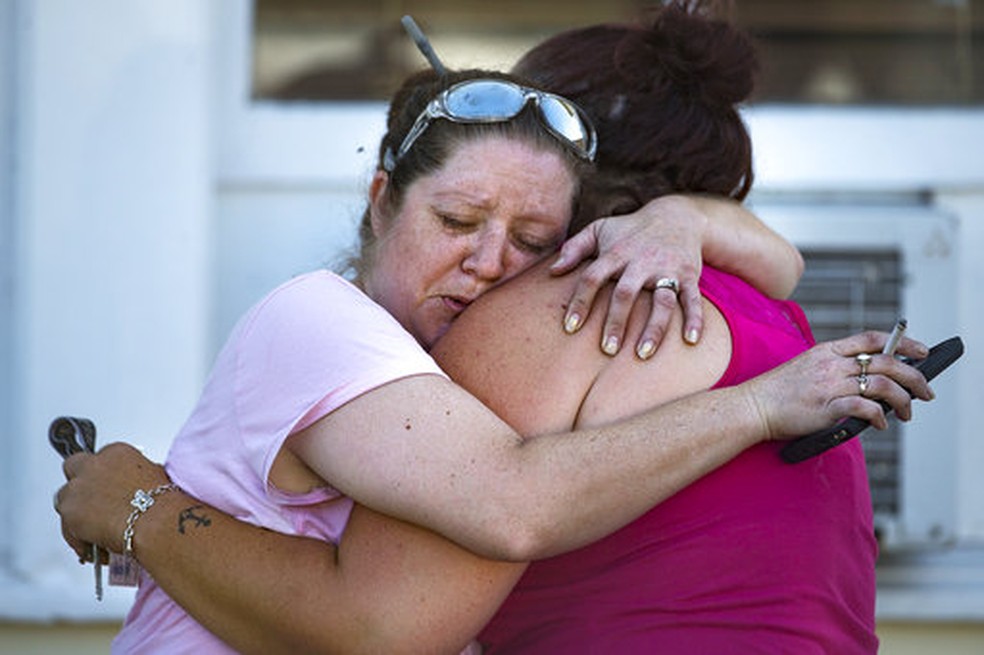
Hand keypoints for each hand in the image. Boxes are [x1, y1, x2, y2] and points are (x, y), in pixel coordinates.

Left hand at [54, 442, 169, 558]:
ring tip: (95, 532)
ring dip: (76, 513)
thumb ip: (134, 478)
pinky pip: (66, 528)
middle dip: (80, 484)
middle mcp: (94, 465)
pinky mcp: (69, 511)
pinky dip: (78, 538)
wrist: (157, 522)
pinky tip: (95, 547)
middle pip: (73, 469)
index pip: (99, 459)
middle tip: (93, 503)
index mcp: (116, 452)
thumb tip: (133, 489)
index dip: (102, 475)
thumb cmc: (163, 502)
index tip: (107, 487)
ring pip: (65, 499)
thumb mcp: (154, 478)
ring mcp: (78, 487)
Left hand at [550, 195, 704, 358]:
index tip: (570, 328)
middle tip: (607, 349)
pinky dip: (694, 319)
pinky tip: (691, 341)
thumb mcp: (599, 229)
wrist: (677, 215)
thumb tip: (552, 271)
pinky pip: (693, 299)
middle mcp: (641, 262)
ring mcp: (667, 269)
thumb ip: (574, 248)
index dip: (581, 302)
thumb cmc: (630, 229)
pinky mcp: (689, 275)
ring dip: (653, 328)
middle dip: (616, 321)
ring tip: (643, 354)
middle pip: (626, 293)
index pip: (593, 278)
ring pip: (662, 301)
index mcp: (616, 253)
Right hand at [741, 331, 933, 440]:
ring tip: (907, 413)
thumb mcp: (807, 368)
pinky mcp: (826, 407)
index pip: (873, 339)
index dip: (903, 342)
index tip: (921, 351)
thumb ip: (836, 369)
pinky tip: (880, 423)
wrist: (752, 406)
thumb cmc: (778, 392)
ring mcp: (829, 385)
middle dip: (914, 377)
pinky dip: (879, 416)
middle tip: (925, 391)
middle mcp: (832, 364)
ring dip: (903, 400)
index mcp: (827, 351)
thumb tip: (870, 382)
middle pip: (886, 362)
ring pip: (882, 385)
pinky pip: (864, 408)